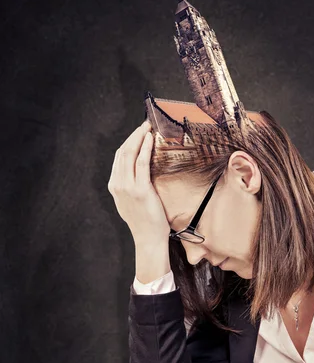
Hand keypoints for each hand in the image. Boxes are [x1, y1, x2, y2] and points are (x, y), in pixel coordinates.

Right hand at [108, 120, 170, 242]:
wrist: (148, 238)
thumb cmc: (145, 221)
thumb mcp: (132, 201)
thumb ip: (130, 186)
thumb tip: (140, 171)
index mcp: (114, 186)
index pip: (119, 157)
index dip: (129, 142)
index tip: (139, 133)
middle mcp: (117, 184)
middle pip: (123, 152)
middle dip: (134, 135)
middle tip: (145, 124)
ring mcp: (127, 187)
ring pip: (130, 154)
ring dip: (139, 137)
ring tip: (148, 127)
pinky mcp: (140, 190)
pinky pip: (141, 163)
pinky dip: (145, 148)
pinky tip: (150, 139)